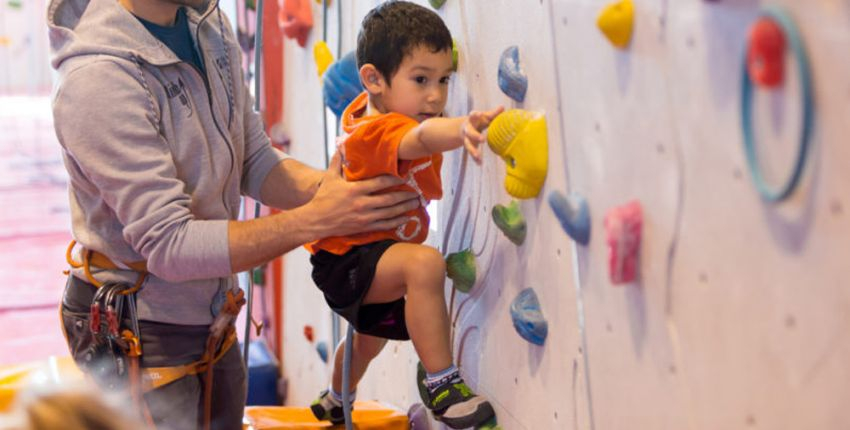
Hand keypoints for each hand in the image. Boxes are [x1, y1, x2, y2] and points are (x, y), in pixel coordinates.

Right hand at [306, 151, 420, 237]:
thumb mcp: (330, 178)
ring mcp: (364, 217)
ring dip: (405, 208)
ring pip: (390, 213)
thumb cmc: (323, 198)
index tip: (404, 176)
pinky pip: (384, 225)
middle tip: (418, 192)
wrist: (315, 221)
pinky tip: (406, 219)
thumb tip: (341, 145)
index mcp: (355, 190)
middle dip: (405, 195)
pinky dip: (397, 222)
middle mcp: (362, 204)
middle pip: (389, 199)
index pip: (380, 183)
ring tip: (416, 203)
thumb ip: (337, 162)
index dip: (395, 179)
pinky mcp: (364, 227)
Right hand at [461, 106, 503, 164]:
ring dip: (473, 150)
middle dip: (475, 135)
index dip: (475, 114)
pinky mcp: (469, 146)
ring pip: (468, 145)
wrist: (465, 127)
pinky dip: (475, 159)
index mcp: (472, 119)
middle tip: (482, 139)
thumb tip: (503, 107)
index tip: (479, 114)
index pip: (472, 115)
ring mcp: (467, 138)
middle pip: (470, 132)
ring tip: (478, 156)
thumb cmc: (479, 120)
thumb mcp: (485, 116)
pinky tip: (479, 163)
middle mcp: (468, 129)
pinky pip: (471, 153)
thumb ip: (493, 113)